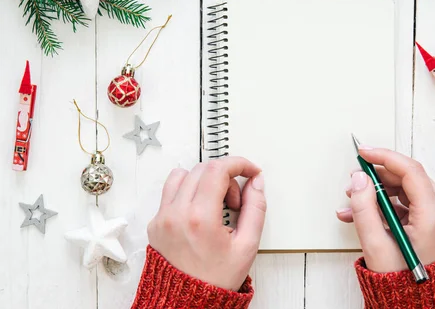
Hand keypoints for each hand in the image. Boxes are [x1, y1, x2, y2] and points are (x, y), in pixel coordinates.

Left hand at [147, 157, 265, 290]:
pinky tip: (201, 212)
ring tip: (216, 204)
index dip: (239, 164)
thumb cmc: (216, 279)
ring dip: (204, 180)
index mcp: (200, 218)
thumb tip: (256, 183)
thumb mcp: (247, 246)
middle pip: (202, 169)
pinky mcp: (155, 223)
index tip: (250, 171)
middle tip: (236, 200)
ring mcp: (162, 218)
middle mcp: (176, 214)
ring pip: (182, 175)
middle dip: (226, 176)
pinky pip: (170, 192)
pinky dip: (188, 192)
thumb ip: (256, 209)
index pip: (218, 169)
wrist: (188, 303)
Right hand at [337, 147, 434, 272]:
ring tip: (353, 201)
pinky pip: (408, 204)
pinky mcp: (432, 225)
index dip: (385, 157)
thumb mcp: (375, 245)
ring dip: (379, 191)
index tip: (364, 153)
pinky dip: (386, 205)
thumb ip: (364, 209)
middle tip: (355, 180)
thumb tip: (359, 180)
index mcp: (433, 218)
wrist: (414, 303)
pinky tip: (362, 213)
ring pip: (407, 190)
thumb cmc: (399, 281)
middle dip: (378, 176)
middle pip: (410, 178)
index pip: (411, 172)